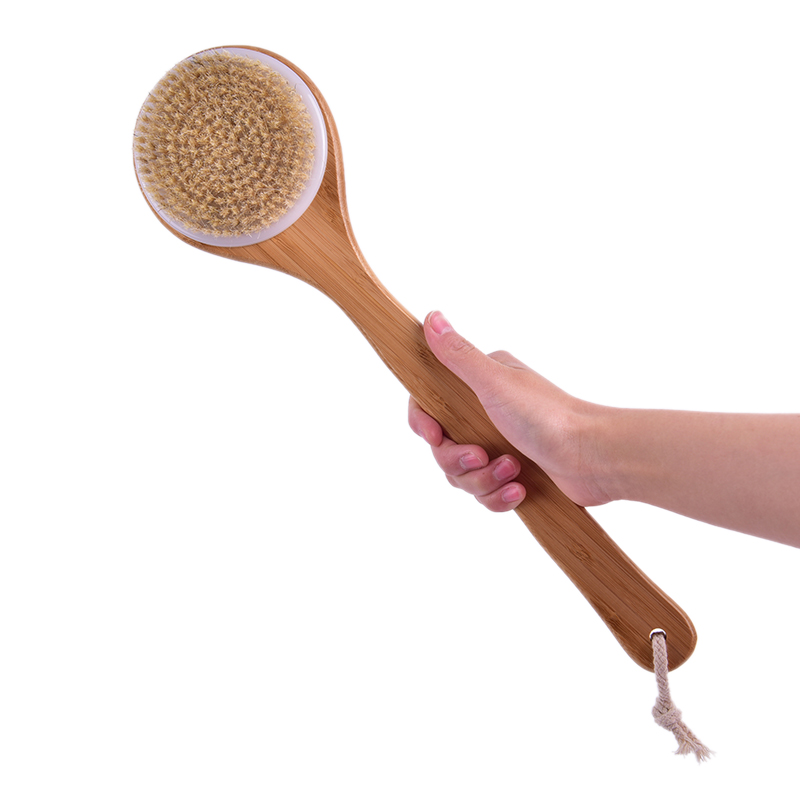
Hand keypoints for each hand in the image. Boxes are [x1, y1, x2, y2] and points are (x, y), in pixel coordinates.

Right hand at [408, 312, 612, 510]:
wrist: (593, 457)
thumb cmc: (548, 416)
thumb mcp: (494, 381)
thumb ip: (458, 354)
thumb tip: (431, 317)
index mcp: (480, 384)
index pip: (430, 405)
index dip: (425, 424)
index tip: (435, 435)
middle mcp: (487, 413)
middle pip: (443, 447)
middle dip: (459, 461)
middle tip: (480, 457)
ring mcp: (499, 445)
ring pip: (463, 475)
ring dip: (484, 479)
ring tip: (512, 471)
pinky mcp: (513, 474)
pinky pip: (486, 494)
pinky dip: (499, 496)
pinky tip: (519, 488)